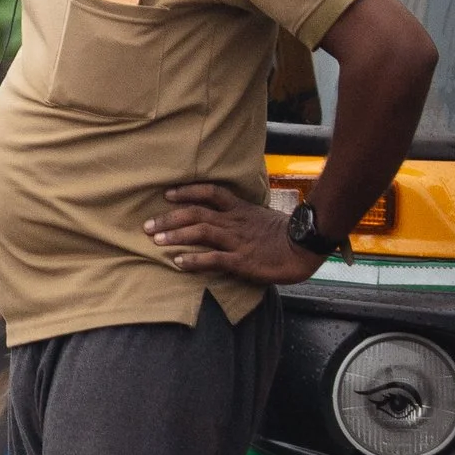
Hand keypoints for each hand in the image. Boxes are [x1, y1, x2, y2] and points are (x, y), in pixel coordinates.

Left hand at [142, 180, 323, 284]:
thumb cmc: (287, 235)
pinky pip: (213, 259)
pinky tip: (178, 262)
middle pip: (196, 213)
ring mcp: (237, 241)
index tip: (168, 194)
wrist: (307, 247)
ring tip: (156, 240)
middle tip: (147, 225)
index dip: (187, 191)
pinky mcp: (242, 260)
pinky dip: (194, 260)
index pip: (210, 193)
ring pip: (200, 232)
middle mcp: (234, 222)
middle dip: (169, 218)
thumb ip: (244, 217)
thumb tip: (229, 219)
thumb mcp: (263, 218)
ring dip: (175, 236)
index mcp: (240, 209)